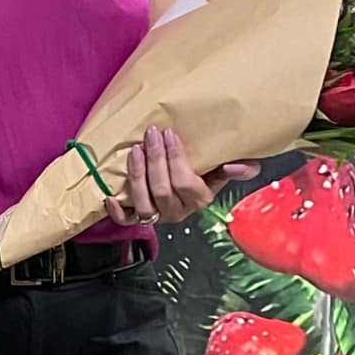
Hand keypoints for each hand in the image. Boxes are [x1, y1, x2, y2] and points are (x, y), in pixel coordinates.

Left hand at [105, 126, 258, 227]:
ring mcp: (158, 216)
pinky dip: (117, 211)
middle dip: (155, 160)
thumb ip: (243, 167)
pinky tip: (111, 195)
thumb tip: (235, 166)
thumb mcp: (227, 167)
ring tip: (135, 151)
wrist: (191, 181)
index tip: (170, 134)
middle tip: (151, 134)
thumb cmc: (207, 170)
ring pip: (143, 203)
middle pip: (162, 190)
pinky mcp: (139, 218)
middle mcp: (178, 211)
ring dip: (137, 176)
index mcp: (199, 200)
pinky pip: (127, 220)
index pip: (184, 183)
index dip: (175, 159)